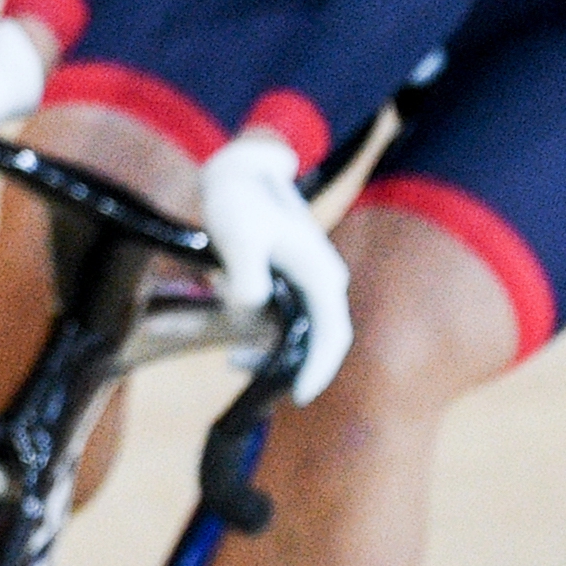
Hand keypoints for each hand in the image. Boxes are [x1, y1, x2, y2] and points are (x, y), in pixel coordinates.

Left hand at [199, 132, 351, 403]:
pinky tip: (233, 353)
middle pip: (322, 339)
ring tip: (236, 365)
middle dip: (298, 368)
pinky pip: (286, 322)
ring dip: (274, 355)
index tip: (298, 394)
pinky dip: (263, 339)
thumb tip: (250, 305)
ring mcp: (308, 281)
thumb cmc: (238, 199)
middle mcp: (323, 281)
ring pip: (301, 333)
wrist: (235, 170)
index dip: (318, 368)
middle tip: (268, 394)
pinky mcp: (290, 280)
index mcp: (321, 275)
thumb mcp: (238, 234)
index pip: (332, 334)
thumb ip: (245, 272)